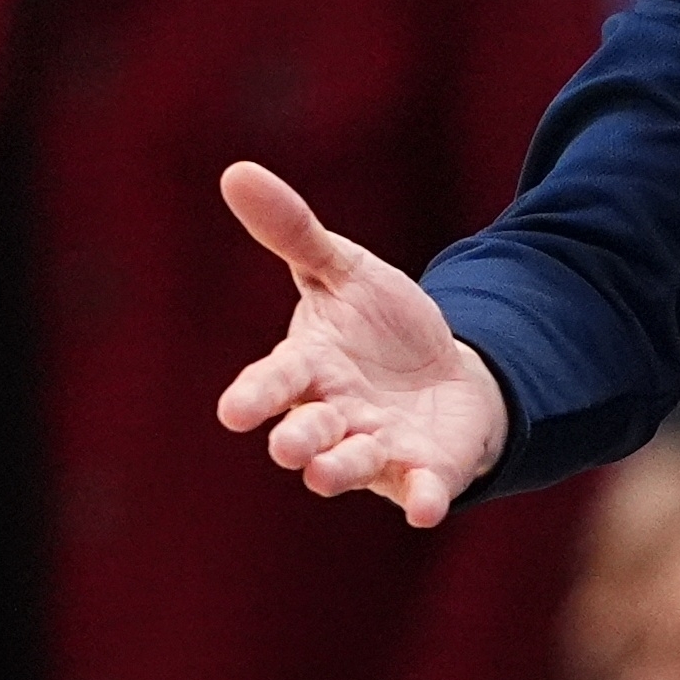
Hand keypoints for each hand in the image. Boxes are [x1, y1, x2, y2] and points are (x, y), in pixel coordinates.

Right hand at [215, 162, 506, 526]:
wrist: (444, 372)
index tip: (235, 411)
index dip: (255, 396)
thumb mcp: (343, 271)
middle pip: (308, 431)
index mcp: (310, 369)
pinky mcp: (424, 469)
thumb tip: (236, 170)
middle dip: (298, 438)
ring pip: (352, 464)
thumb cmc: (379, 326)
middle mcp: (336, 415)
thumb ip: (293, 231)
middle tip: (289, 444)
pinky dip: (422, 499)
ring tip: (327, 471)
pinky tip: (426, 509)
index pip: (274, 382)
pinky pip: (420, 489)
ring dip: (341, 467)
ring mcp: (378, 447)